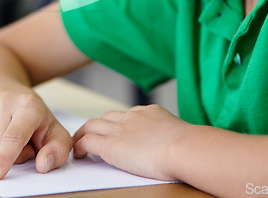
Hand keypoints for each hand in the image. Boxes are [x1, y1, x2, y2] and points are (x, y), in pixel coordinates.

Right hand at [0, 90, 71, 179]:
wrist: (12, 96)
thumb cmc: (35, 121)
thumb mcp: (54, 134)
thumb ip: (57, 151)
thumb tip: (42, 165)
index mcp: (29, 105)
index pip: (13, 136)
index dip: (5, 158)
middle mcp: (3, 99)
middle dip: (5, 157)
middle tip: (17, 144)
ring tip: (2, 137)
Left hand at [72, 104, 189, 180]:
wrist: (183, 147)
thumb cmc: (190, 147)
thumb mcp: (181, 134)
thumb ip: (172, 136)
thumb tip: (178, 144)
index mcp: (150, 112)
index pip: (128, 114)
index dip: (119, 124)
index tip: (117, 132)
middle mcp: (133, 116)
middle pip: (107, 116)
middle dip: (98, 126)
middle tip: (90, 136)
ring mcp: (120, 129)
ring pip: (92, 124)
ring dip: (83, 133)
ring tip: (78, 144)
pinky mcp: (111, 145)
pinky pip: (87, 141)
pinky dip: (80, 146)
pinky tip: (79, 155)